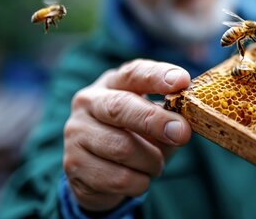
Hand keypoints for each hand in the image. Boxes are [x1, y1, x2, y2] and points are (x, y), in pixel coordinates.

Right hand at [63, 59, 190, 211]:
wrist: (98, 170)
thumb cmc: (135, 134)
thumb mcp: (153, 119)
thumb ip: (168, 116)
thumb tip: (181, 126)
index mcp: (112, 83)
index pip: (134, 73)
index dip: (158, 77)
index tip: (182, 81)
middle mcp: (88, 102)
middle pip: (121, 108)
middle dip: (155, 121)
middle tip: (182, 133)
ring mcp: (76, 133)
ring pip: (122, 149)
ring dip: (151, 162)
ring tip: (156, 165)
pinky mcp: (74, 164)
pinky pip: (117, 178)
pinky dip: (139, 182)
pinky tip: (139, 179)